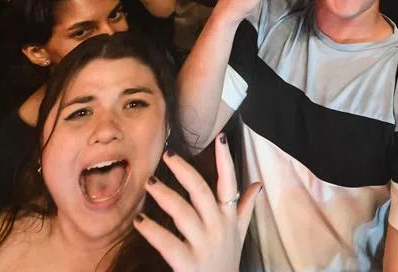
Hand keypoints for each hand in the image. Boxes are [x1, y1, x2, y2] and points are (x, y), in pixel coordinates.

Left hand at [135, 134, 260, 271]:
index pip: (229, 184)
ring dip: (165, 196)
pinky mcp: (188, 263)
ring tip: (148, 183)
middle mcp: (218, 227)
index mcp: (229, 218)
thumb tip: (257, 185)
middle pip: (202, 192)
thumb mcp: (239, 235)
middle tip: (167, 155)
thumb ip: (245, 209)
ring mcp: (204, 245)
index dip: (226, 161)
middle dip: (184, 171)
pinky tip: (139, 220)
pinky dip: (152, 230)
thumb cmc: (226, 260)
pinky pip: (167, 242)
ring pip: (184, 212)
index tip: (220, 138)